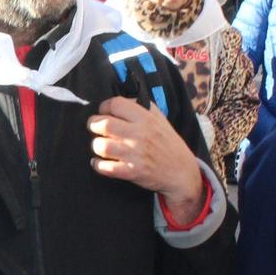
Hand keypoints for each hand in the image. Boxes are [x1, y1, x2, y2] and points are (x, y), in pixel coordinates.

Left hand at [88, 96, 204, 215]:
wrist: (182, 172)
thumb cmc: (168, 143)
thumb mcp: (160, 119)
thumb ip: (141, 107)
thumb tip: (118, 102)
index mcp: (146, 118)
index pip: (116, 104)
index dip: (105, 107)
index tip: (104, 112)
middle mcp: (139, 134)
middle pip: (103, 124)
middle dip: (93, 124)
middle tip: (95, 127)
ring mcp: (135, 154)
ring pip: (102, 146)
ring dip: (96, 145)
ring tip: (100, 146)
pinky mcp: (132, 171)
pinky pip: (105, 167)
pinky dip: (97, 165)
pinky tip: (99, 162)